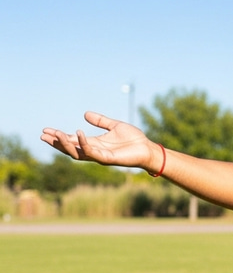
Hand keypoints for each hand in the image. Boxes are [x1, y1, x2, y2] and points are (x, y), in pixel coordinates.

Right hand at [41, 112, 162, 172]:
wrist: (147, 148)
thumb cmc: (133, 139)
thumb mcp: (114, 126)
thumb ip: (100, 121)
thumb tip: (85, 114)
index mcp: (94, 143)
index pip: (72, 141)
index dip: (59, 136)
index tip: (46, 130)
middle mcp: (94, 150)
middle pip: (70, 149)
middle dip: (57, 142)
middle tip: (43, 135)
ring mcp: (100, 156)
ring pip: (77, 153)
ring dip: (65, 145)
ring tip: (56, 135)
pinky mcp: (108, 158)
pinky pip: (92, 152)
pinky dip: (84, 143)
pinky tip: (78, 133)